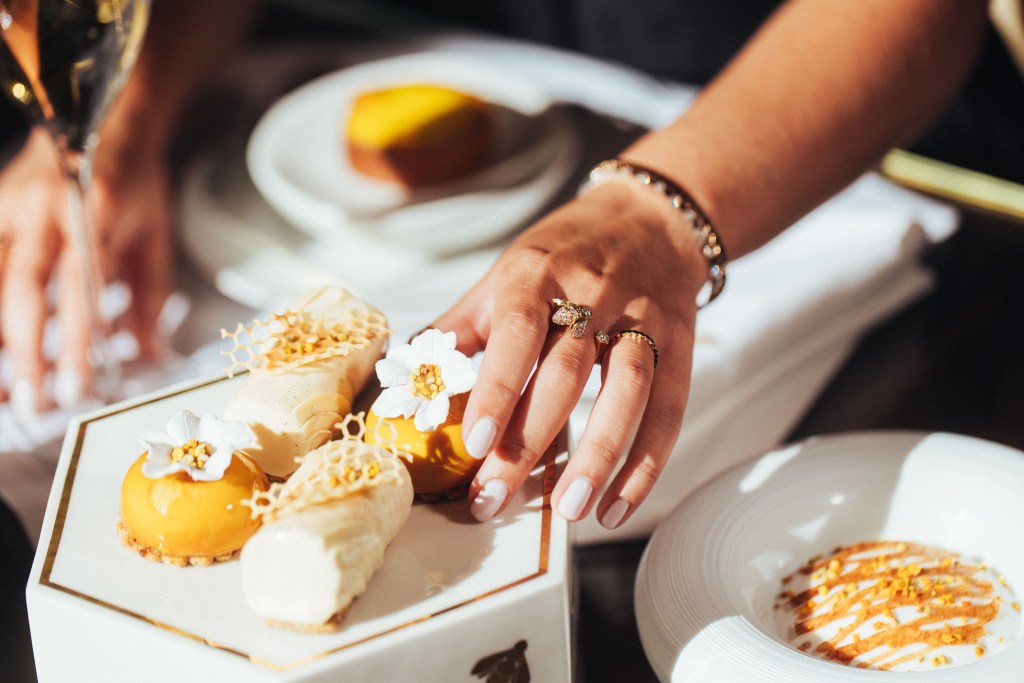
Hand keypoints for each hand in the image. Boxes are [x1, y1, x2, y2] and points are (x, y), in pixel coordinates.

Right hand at [0, 127, 170, 415]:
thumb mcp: (156, 238)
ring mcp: (10, 203)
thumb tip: (148, 357)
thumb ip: (149, 299)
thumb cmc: (135, 184)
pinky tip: (0, 343)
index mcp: (95, 215)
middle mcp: (45, 209)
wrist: (103, 121)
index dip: (77, 346)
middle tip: (34, 403)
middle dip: (26, 353)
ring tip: (7, 387)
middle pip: (24, 291)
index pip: (82, 292)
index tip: (79, 390)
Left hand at [432, 178, 707, 528]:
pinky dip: (645, 464)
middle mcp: (593, 293)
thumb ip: (458, 329)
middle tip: (495, 498)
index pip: (518, 333)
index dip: (497, 389)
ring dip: (598, 457)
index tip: (473, 443)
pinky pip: (668, 410)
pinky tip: (615, 507)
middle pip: (566, 374)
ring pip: (626, 392)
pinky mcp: (679, 344)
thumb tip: (404, 382)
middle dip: (530, 442)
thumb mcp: (504, 276)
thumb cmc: (561, 256)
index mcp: (537, 273)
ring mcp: (642, 318)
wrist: (648, 220)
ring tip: (568, 512)